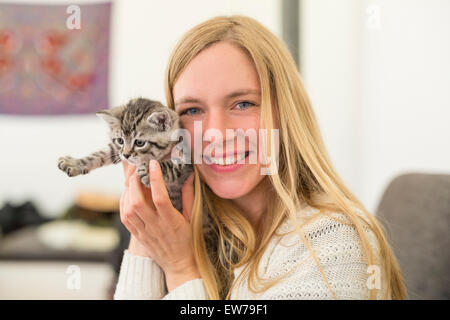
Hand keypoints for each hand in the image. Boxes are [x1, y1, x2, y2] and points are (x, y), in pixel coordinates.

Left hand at [120, 159, 198, 290]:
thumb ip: (189, 196)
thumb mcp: (192, 218)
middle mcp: (155, 226)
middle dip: (135, 182)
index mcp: (171, 221)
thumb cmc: (187, 240)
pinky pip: (125, 218)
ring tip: (132, 180)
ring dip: (127, 191)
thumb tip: (188, 176)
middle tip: (138, 169)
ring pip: (128, 209)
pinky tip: (127, 194)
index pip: (160, 197)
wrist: (178, 264)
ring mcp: (144, 232)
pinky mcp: (137, 236)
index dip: (155, 179)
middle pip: (138, 202)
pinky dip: (123, 203)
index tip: (153, 164)